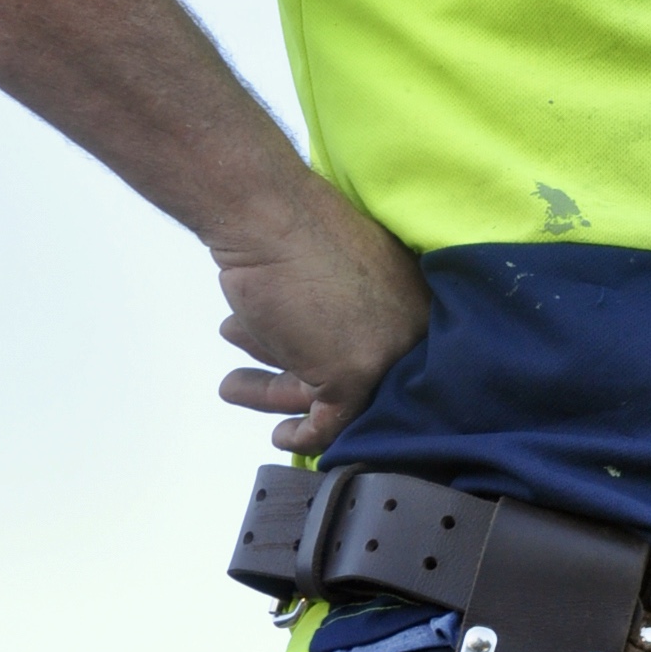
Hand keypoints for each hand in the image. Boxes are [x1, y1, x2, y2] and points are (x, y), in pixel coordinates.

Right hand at [212, 185, 430, 456]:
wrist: (267, 215)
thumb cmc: (295, 231)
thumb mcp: (335, 275)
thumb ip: (341, 314)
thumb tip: (316, 352)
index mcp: (418, 301)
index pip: (385, 359)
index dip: (330, 369)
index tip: (299, 378)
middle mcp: (413, 330)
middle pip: (359, 382)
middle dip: (296, 382)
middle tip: (248, 378)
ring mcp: (387, 355)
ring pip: (336, 401)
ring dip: (279, 395)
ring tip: (233, 386)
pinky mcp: (353, 377)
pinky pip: (328, 424)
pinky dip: (303, 436)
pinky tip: (280, 435)